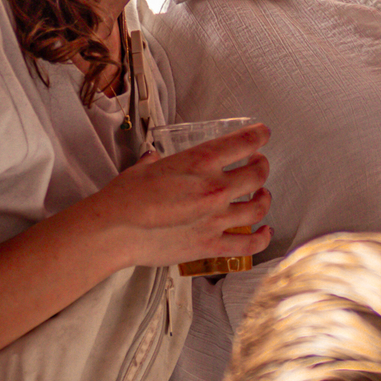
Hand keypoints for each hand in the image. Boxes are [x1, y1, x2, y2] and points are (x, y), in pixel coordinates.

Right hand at [100, 123, 271, 270]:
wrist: (114, 230)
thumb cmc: (124, 198)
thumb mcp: (143, 167)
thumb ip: (154, 161)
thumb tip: (154, 158)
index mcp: (200, 161)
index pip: (243, 142)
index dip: (259, 136)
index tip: (263, 135)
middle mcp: (214, 188)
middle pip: (257, 174)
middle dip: (262, 166)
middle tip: (259, 165)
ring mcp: (215, 218)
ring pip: (258, 207)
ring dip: (264, 198)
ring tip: (262, 195)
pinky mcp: (210, 245)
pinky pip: (248, 244)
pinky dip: (263, 237)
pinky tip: (266, 231)